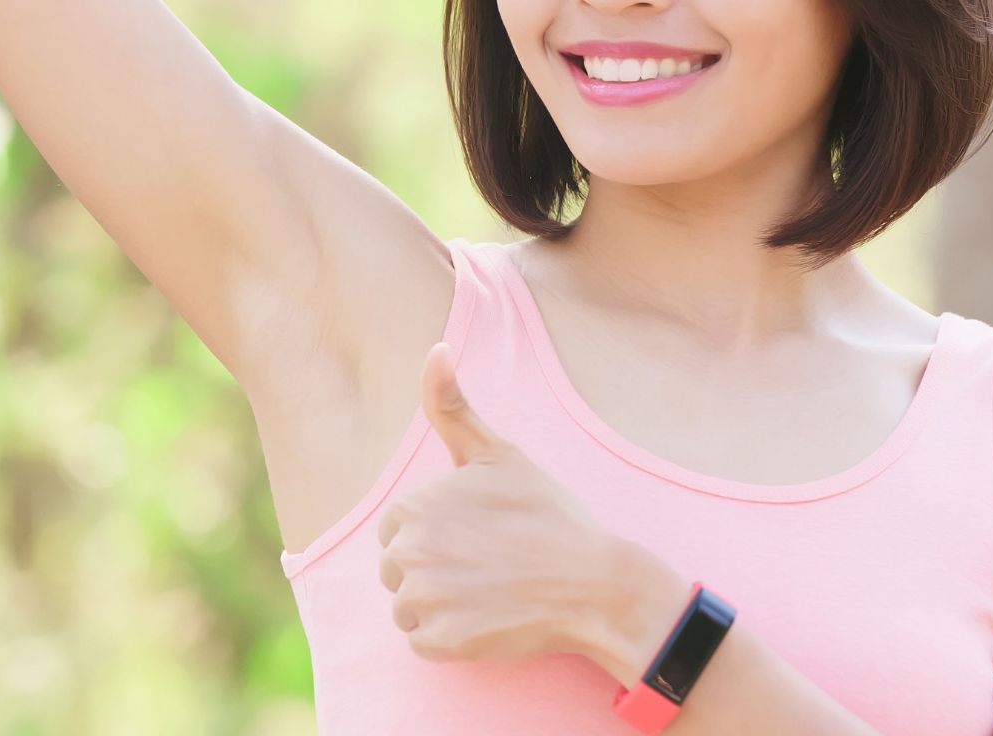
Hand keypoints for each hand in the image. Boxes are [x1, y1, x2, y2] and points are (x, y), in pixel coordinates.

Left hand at [376, 341, 618, 663]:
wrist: (594, 582)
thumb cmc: (547, 514)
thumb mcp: (499, 453)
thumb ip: (453, 407)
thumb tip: (435, 349)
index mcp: (413, 507)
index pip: (398, 527)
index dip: (438, 530)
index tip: (478, 532)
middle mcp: (407, 553)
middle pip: (398, 567)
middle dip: (434, 567)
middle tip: (488, 561)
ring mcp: (423, 601)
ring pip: (407, 605)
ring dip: (439, 603)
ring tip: (488, 590)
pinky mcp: (439, 642)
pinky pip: (423, 641)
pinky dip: (450, 635)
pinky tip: (488, 617)